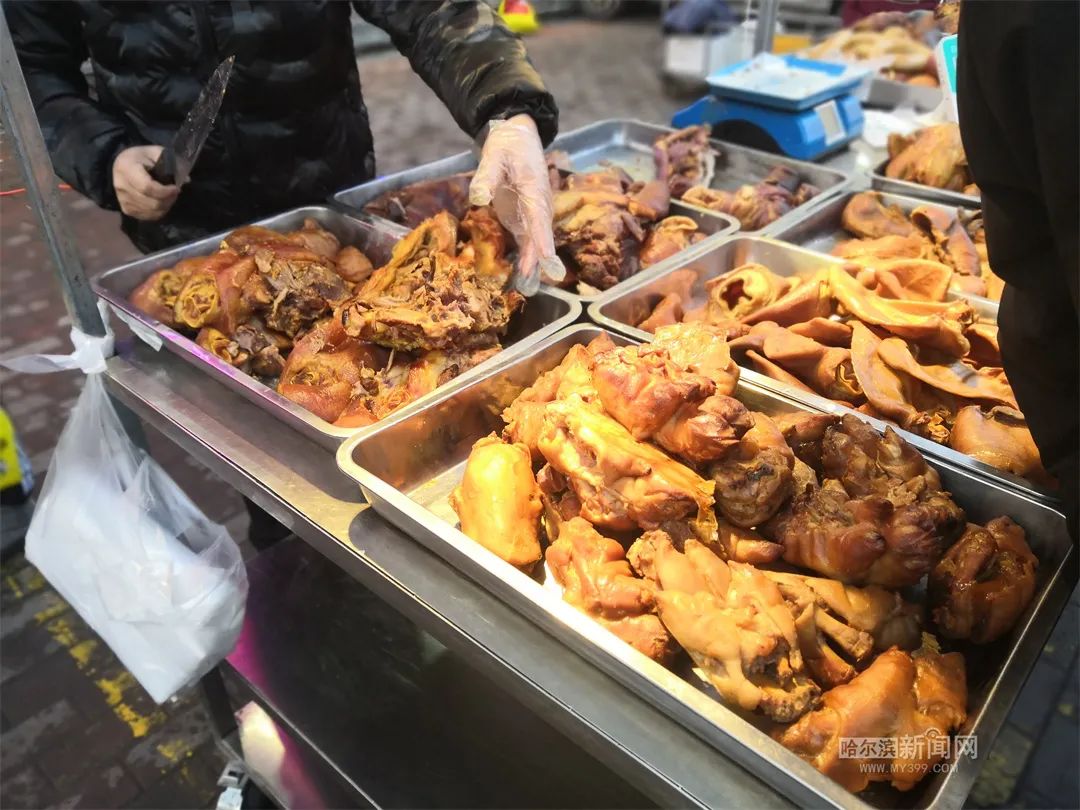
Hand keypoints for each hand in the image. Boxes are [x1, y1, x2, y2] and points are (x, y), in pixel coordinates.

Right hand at [112, 146, 179, 220]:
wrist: (122, 165)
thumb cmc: (141, 157)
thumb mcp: (155, 152)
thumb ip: (171, 163)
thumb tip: (186, 180)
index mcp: (126, 168)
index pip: (147, 187)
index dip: (165, 192)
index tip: (176, 188)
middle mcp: (121, 186)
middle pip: (150, 202)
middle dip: (168, 200)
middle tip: (175, 193)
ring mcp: (122, 199)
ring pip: (150, 211)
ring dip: (165, 206)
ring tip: (169, 197)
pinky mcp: (126, 209)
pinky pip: (146, 216)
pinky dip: (158, 212)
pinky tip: (162, 203)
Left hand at [470, 114, 565, 295]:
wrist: (516, 138)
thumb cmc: (507, 145)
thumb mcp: (494, 156)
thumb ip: (486, 177)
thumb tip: (478, 198)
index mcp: (534, 189)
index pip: (539, 217)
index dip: (543, 238)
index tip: (546, 257)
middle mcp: (538, 205)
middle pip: (541, 234)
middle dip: (540, 257)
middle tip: (538, 279)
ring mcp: (532, 213)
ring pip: (535, 241)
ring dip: (533, 262)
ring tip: (529, 285)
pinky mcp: (523, 218)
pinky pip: (527, 240)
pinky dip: (526, 257)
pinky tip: (523, 276)